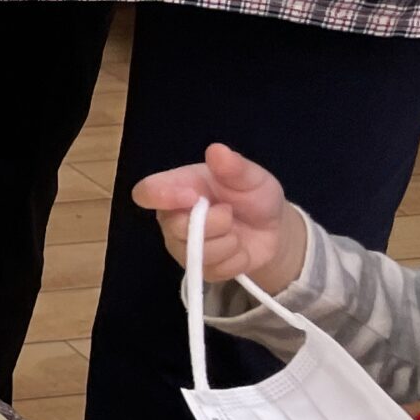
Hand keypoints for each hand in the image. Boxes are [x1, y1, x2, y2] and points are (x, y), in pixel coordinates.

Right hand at [131, 142, 305, 292]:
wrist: (273, 229)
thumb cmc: (253, 196)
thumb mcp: (252, 177)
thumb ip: (234, 167)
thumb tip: (216, 150)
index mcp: (176, 189)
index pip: (146, 192)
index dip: (161, 196)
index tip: (193, 196)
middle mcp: (172, 219)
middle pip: (175, 228)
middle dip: (212, 223)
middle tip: (230, 212)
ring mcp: (183, 247)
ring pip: (197, 252)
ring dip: (228, 242)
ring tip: (237, 231)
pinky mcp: (200, 269)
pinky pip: (214, 270)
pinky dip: (235, 259)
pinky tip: (240, 249)